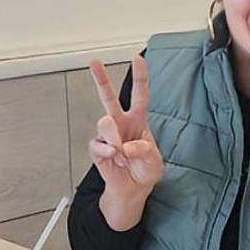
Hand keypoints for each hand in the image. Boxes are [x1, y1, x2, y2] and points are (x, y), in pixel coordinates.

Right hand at [88, 57, 164, 227]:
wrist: (132, 190)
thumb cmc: (145, 171)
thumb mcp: (154, 160)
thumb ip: (144, 150)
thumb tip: (126, 144)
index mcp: (138, 121)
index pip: (139, 94)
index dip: (140, 76)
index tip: (137, 59)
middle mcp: (121, 124)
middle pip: (109, 96)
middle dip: (101, 78)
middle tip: (94, 63)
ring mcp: (108, 135)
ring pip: (104, 122)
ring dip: (114, 137)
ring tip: (120, 151)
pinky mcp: (98, 148)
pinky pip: (98, 144)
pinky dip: (106, 151)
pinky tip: (113, 156)